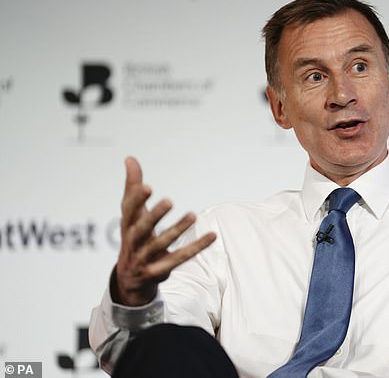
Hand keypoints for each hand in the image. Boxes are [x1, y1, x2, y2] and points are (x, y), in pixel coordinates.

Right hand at [112, 157, 215, 305]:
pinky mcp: (159, 271)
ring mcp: (145, 259)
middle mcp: (133, 243)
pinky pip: (180, 259)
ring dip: (177, 230)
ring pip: (161, 244)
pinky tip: (212, 236)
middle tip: (169, 201)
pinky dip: (196, 247)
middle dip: (154, 216)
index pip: (129, 211)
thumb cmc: (134, 238)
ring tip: (192, 216)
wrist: (128, 280)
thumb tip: (130, 158)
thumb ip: (133, 187)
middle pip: (141, 230)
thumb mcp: (131, 214)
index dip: (136, 200)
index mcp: (126, 226)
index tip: (147, 187)